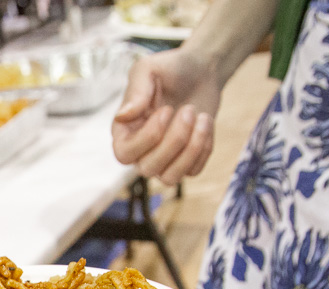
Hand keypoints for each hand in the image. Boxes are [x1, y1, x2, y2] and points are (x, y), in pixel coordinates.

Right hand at [111, 48, 221, 185]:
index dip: (147, 138)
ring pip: (169, 178)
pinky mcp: (186, 161)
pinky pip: (193, 171)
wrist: (201, 71)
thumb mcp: (148, 69)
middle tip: (189, 109)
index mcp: (124, 130)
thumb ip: (135, 91)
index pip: (124, 154)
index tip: (167, 110)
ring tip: (202, 118)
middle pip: (148, 168)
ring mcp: (163, 159)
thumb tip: (122, 117)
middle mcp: (140, 150)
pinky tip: (206, 123)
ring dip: (190, 149)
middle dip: (175, 140)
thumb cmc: (170, 69)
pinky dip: (204, 148)